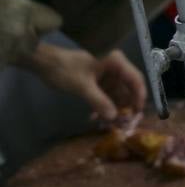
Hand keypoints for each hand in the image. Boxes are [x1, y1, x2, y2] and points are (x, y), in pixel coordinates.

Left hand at [28, 44, 146, 121]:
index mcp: (116, 62)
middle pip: (128, 89)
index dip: (139, 96)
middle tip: (123, 123)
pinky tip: (95, 117)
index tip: (137, 113)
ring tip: (106, 124)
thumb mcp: (82, 87)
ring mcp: (107, 75)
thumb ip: (99, 101)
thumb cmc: (65, 70)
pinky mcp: (98, 82)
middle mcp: (115, 68)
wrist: (43, 64)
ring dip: (112, 109)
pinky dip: (102, 106)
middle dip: (125, 106)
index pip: (136, 79)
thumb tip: (113, 117)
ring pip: (117, 94)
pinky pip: (106, 96)